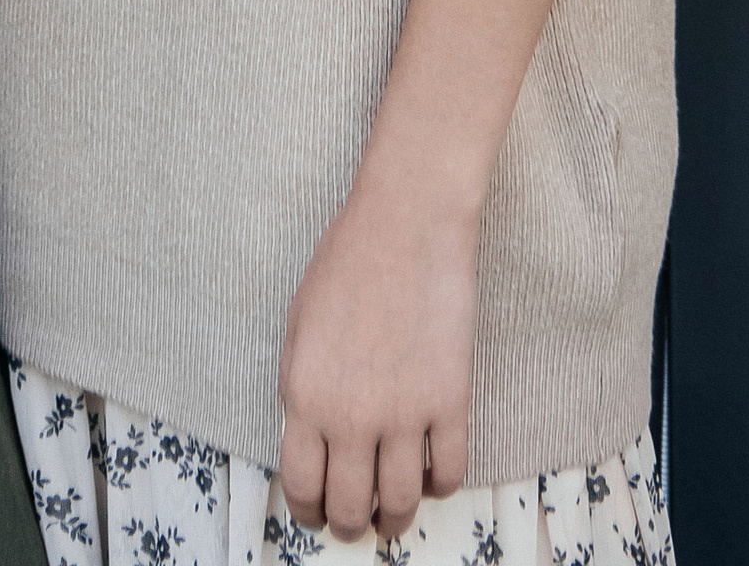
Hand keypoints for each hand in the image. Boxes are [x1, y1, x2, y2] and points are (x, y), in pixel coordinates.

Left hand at [275, 171, 474, 544]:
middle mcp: (352, 416)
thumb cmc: (347, 262)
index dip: (309, 512)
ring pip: (401, 504)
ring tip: (394, 510)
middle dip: (351, 523)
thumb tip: (312, 443)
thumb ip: (301, 391)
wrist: (405, 224)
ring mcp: (404, 413)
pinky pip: (448, 473)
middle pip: (351, 508)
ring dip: (396, 517)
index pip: (302, 486)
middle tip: (357, 519)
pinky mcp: (450, 402)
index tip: (317, 514)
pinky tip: (430, 473)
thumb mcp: (298, 327)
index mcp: (305, 396)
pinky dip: (439, 486)